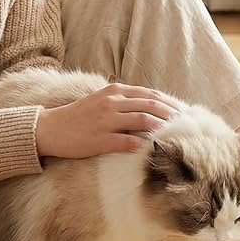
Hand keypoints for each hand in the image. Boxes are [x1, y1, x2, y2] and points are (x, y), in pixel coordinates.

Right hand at [35, 82, 184, 158]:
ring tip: (179, 135)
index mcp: (114, 91)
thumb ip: (123, 101)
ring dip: (163, 127)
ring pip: (143, 120)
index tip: (186, 111)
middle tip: (190, 124)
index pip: (150, 94)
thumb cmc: (77, 116)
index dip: (170, 102)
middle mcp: (112, 102)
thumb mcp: (101, 100)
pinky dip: (144, 144)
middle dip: (173, 114)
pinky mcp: (100, 139)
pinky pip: (128, 141)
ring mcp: (106, 120)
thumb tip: (149, 107)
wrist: (49, 128)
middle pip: (151, 105)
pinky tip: (156, 149)